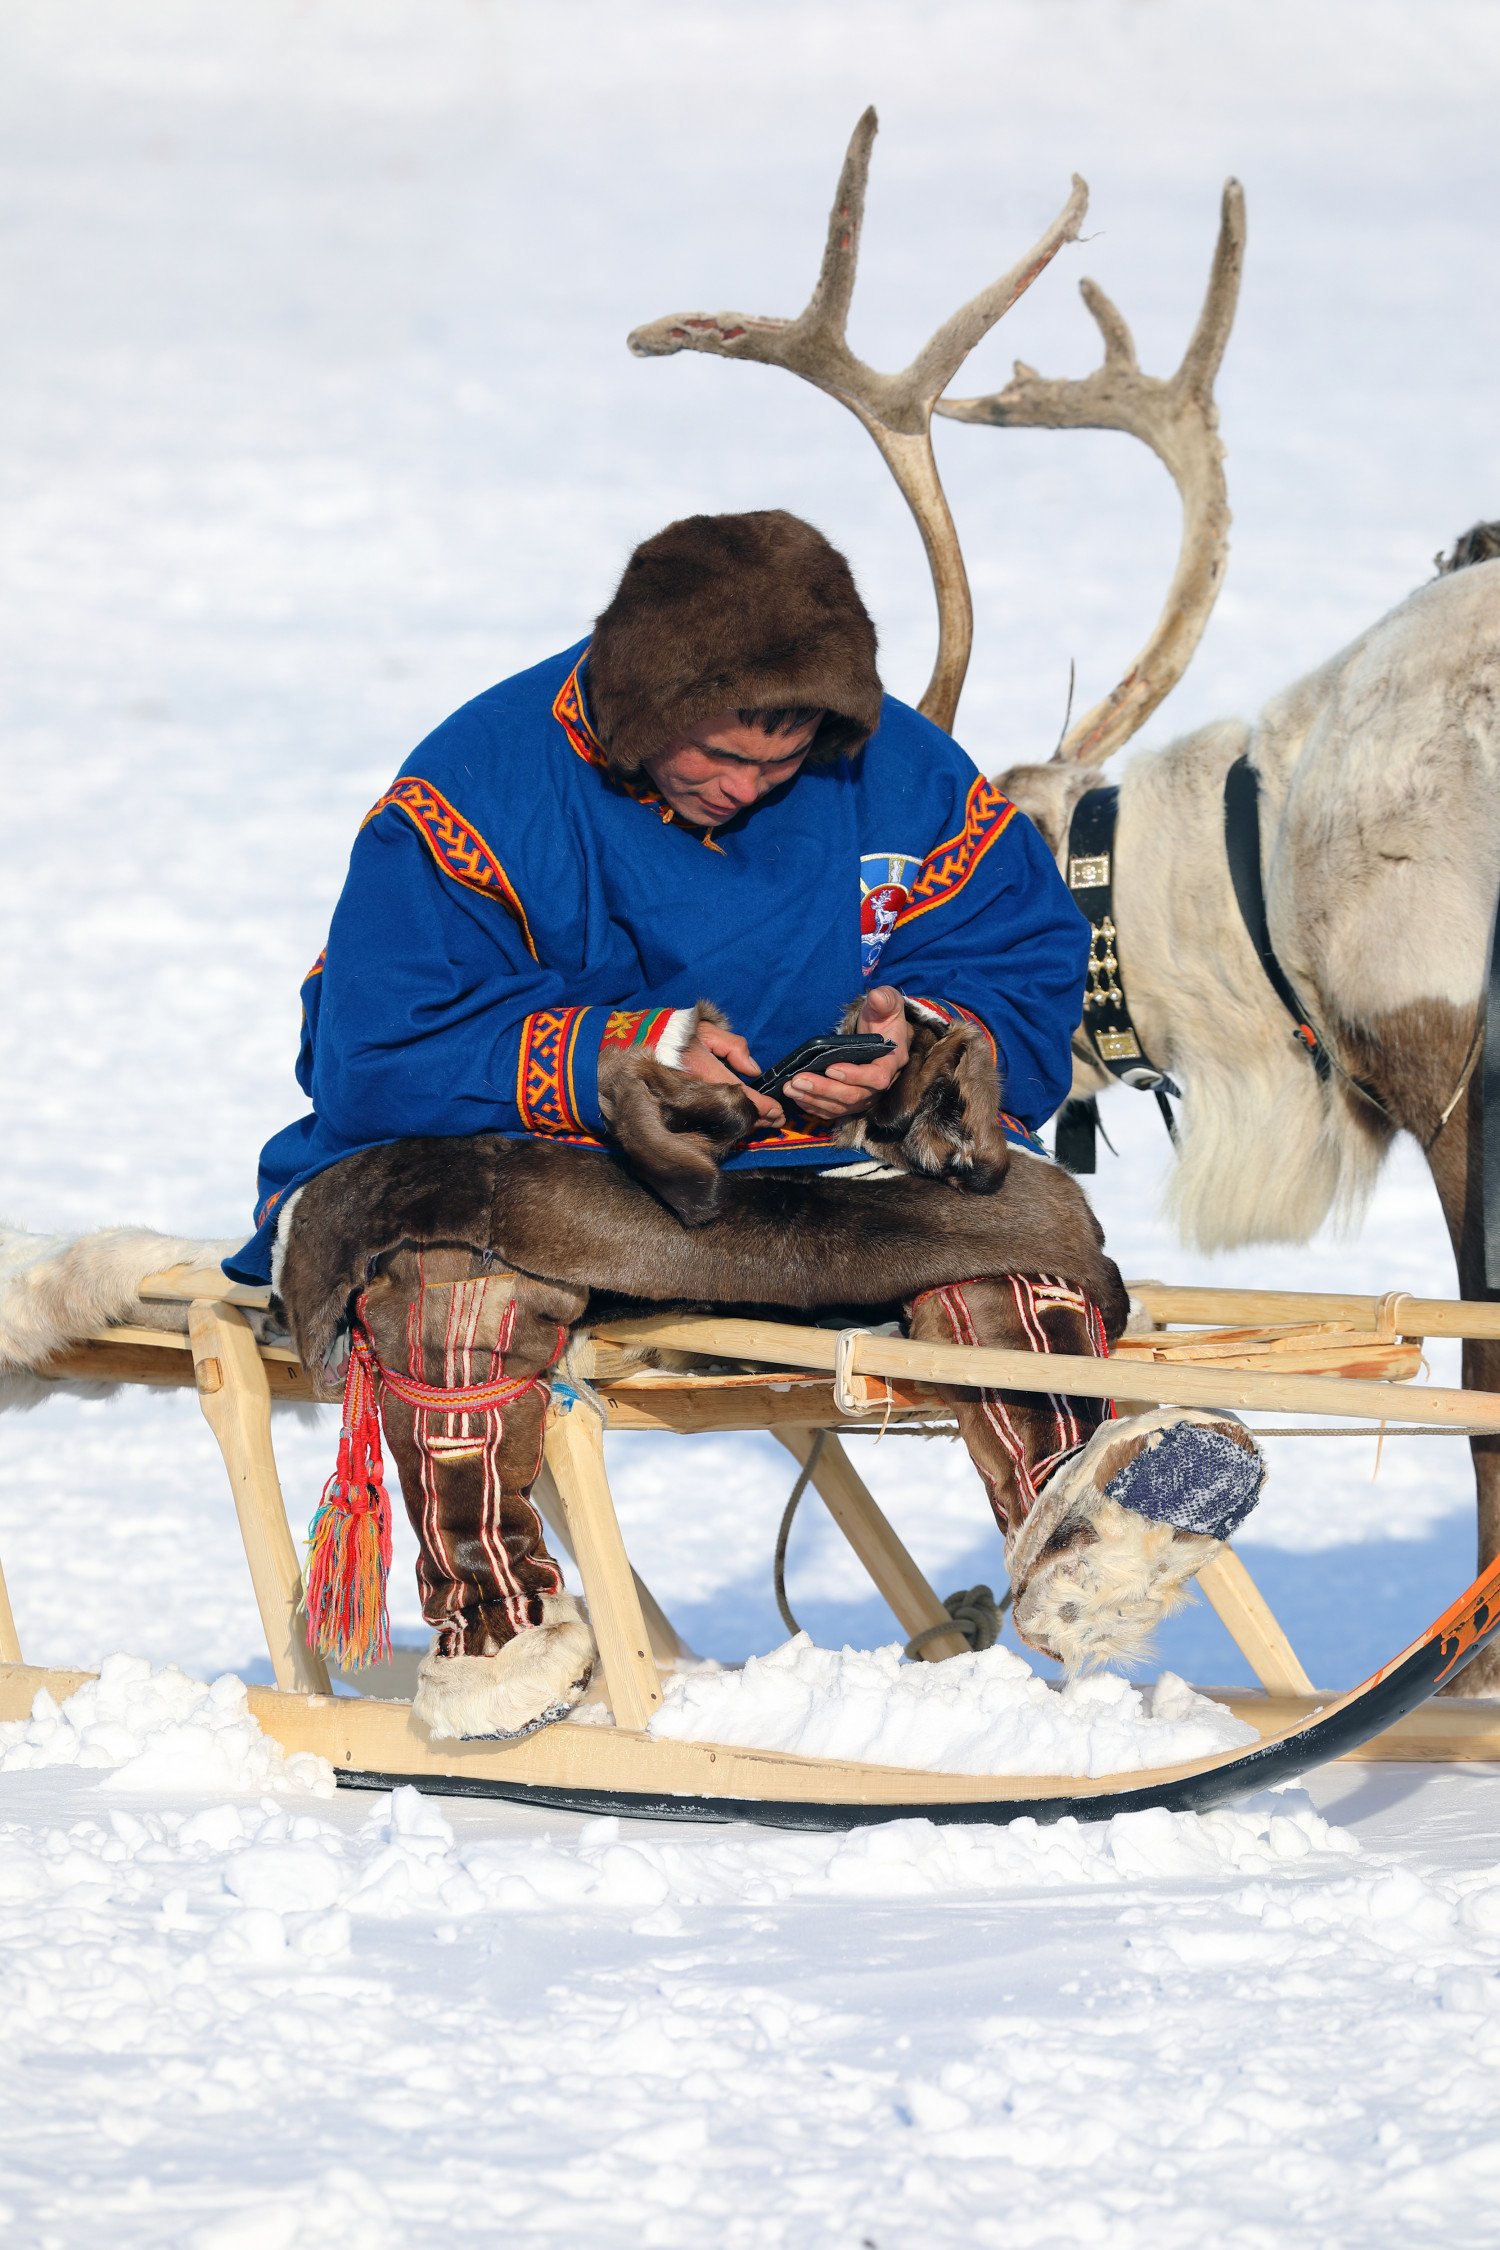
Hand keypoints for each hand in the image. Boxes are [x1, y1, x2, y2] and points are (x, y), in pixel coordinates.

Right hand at [678, 1018, 784, 1128]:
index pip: (740, 1093)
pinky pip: (708, 1123)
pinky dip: (725, 1124)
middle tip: (776, 1121)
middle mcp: (695, 1092)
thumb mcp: (706, 1030)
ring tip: (762, 1123)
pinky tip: (738, 1122)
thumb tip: (753, 1069)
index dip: (762, 1106)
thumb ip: (733, 1046)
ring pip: (721, 1121)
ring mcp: (685, 1105)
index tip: (778, 1112)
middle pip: (733, 1113)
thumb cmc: (672, 1033)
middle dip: (757, 1119)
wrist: (634, 1046)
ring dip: (743, 1124)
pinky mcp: (677, 1111)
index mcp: (704, 1070)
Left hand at [783, 986, 910, 1122]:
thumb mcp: (887, 1004)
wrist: (882, 1033)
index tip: (830, 1068)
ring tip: (791, 1088)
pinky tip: (797, 1097)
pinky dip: (814, 1106)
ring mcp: (865, 1096)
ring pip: (840, 1107)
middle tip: (798, 1080)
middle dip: (824, 1090)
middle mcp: (879, 1085)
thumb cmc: (883, 1017)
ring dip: (814, 1099)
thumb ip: (885, 1000)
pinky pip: (833, 1111)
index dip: (854, 1076)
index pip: (876, 1077)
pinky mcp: (851, 1101)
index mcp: (891, 1062)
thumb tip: (877, 997)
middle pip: (853, 1096)